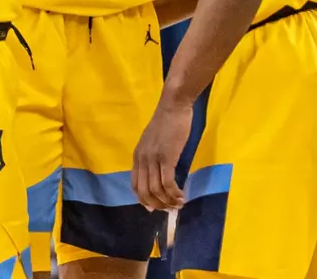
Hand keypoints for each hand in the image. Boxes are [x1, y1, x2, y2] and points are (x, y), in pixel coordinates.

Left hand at [132, 94, 191, 211]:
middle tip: (170, 209)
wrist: (173, 107)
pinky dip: (174, 193)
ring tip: (179, 204)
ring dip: (168, 201)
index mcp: (137, 156)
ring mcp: (153, 158)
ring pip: (156, 190)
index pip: (135, 184)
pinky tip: (182, 196)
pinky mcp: (166, 157)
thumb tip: (158, 174)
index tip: (156, 208)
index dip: (144, 200)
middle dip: (157, 204)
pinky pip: (167, 182)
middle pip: (144, 191)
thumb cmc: (166, 123)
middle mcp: (141, 159)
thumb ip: (152, 157)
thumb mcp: (153, 142)